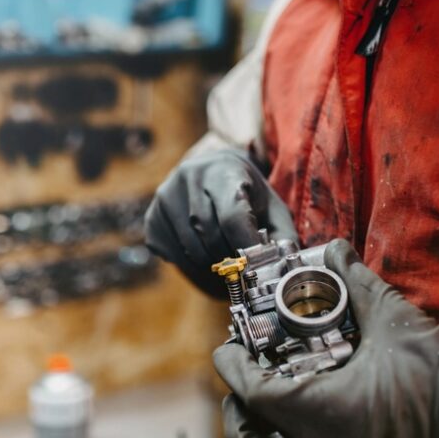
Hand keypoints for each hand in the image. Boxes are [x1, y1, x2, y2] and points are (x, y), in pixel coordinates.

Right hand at [145, 149, 297, 297]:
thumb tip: (287, 268)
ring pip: (193, 252)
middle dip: (232, 259)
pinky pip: (174, 257)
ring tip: (226, 259)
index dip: (247, 247)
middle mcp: (187, 178)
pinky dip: (193, 266)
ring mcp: (165, 198)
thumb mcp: (271, 206)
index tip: (257, 264)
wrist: (212, 170)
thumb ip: (282, 236)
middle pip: (212, 238)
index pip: (232, 217)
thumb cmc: (247, 192)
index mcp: (222, 170)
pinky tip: (205, 253)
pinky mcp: (152, 219)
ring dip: (214, 266)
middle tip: (244, 264)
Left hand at [215, 239, 438, 437]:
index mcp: (321, 413)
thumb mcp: (394, 321)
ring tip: (264, 410)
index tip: (225, 350)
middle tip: (238, 392)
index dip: (232, 370)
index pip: (254, 394)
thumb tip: (334, 248)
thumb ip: (356, 282)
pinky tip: (304, 418)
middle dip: (238, 424)